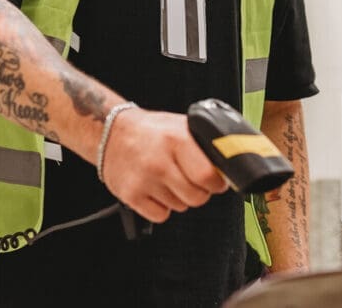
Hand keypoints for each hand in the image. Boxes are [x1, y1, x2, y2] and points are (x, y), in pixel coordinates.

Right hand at [100, 108, 228, 222]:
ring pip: (180, 207)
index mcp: (176, 140)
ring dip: (179, 197)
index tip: (215, 180)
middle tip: (192, 180)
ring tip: (168, 178)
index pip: (208, 176)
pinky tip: (156, 189)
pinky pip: (161, 215)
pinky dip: (162, 207)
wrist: (112, 133)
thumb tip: (229, 166)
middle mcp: (160, 161)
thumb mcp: (180, 126)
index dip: (216, 182)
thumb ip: (203, 145)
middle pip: (197, 197)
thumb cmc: (151, 131)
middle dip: (200, 192)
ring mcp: (144, 180)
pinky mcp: (131, 196)